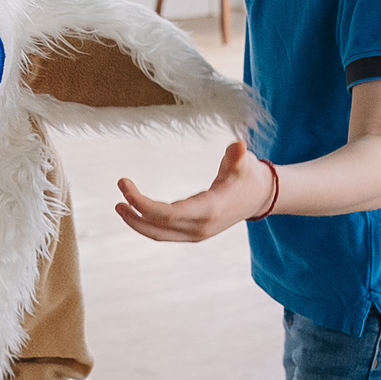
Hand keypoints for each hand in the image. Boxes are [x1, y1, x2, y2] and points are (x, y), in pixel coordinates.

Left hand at [116, 140, 274, 243]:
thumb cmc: (250, 176)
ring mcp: (197, 234)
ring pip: (158, 234)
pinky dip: (147, 224)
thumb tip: (238, 145)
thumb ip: (237, 156)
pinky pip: (164, 233)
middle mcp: (201, 227)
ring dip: (136, 222)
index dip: (143, 203)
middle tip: (119, 189)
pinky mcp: (193, 233)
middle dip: (134, 212)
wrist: (260, 197)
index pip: (167, 214)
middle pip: (158, 227)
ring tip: (119, 205)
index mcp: (209, 210)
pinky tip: (134, 211)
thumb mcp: (246, 164)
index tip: (125, 186)